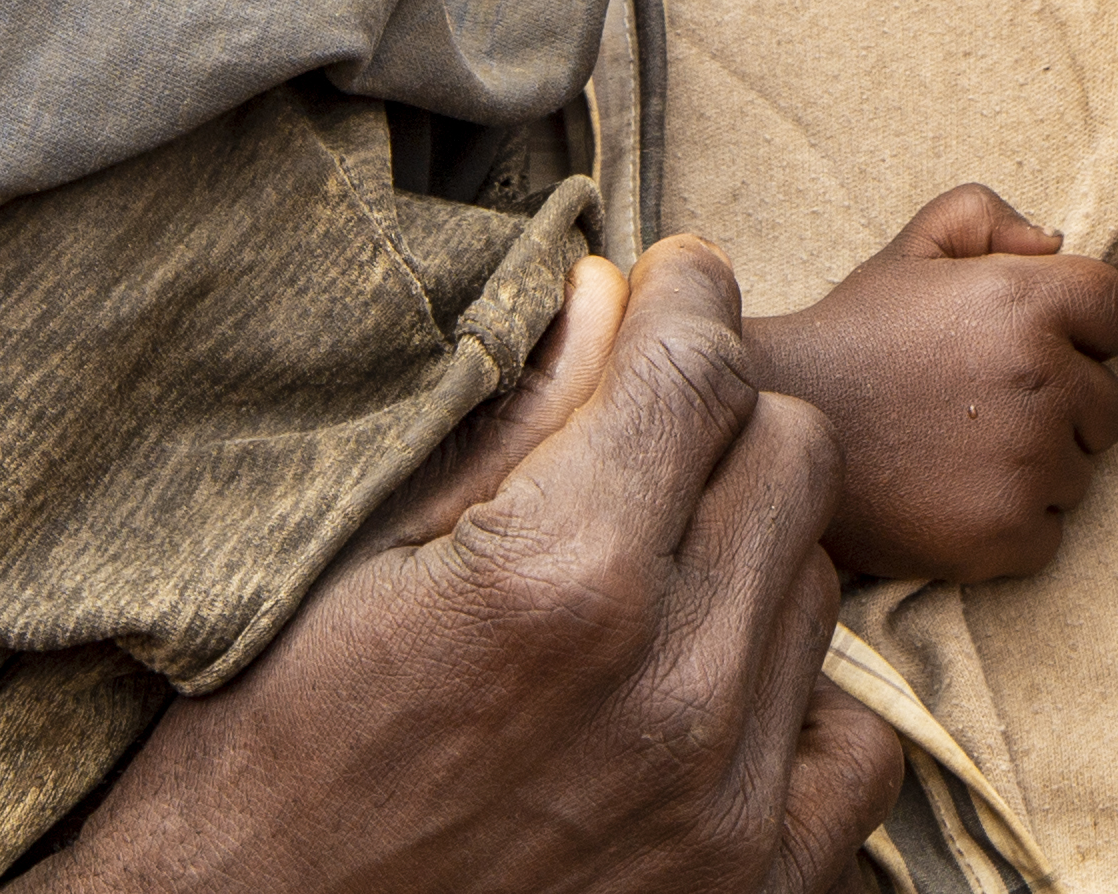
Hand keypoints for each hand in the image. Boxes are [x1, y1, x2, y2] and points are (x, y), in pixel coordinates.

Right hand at [34, 240, 900, 893]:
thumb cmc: (263, 765)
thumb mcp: (351, 566)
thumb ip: (510, 423)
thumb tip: (606, 290)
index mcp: (562, 578)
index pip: (702, 365)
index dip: (686, 297)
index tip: (671, 284)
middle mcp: (670, 687)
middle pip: (792, 451)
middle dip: (721, 418)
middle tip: (645, 438)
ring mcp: (723, 800)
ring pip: (821, 582)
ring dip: (751, 556)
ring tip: (648, 582)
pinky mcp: (749, 886)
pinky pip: (854, 740)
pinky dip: (795, 702)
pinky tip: (705, 693)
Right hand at [742, 185, 1117, 582]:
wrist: (775, 424)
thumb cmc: (854, 333)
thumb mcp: (912, 246)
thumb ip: (990, 216)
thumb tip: (1055, 243)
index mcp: (1028, 302)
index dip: (1084, 328)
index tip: (1035, 345)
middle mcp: (1041, 381)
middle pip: (1110, 404)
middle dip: (1064, 405)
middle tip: (983, 405)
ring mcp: (1027, 464)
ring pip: (1080, 472)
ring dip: (1038, 466)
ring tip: (959, 449)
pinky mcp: (1005, 534)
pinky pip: (1050, 534)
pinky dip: (1012, 524)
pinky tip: (953, 496)